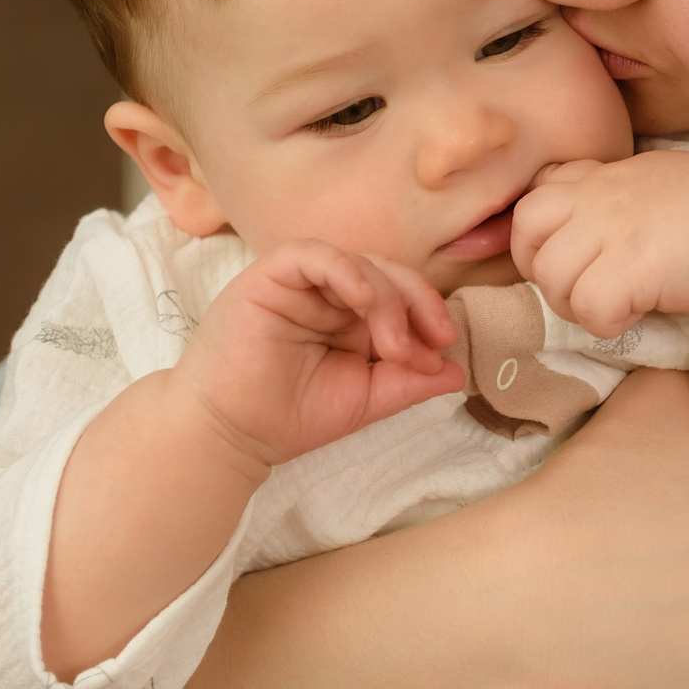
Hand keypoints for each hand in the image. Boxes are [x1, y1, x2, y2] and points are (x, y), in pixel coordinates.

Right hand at [176, 241, 464, 472]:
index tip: (443, 352)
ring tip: (393, 344)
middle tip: (429, 344)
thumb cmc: (288, 415)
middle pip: (388, 272)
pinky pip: (315, 255)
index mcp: (350, 316)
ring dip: (389, 299)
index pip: (401, 294)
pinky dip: (347, 272)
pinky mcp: (271, 274)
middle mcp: (328, 292)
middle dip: (417, 305)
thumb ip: (409, 381)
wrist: (229, 433)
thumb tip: (459, 371)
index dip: (428, 315)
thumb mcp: (365, 398)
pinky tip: (366, 301)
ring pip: (360, 262)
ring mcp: (300, 281)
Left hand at [510, 151, 688, 336]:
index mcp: (603, 174)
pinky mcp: (631, 266)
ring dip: (578, 304)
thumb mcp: (652, 183)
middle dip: (546, 274)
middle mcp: (598, 194)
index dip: (540, 238)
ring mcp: (611, 227)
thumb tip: (573, 230)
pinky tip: (639, 314)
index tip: (575, 260)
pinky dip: (607, 324)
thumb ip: (608, 195)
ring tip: (620, 304)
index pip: (534, 197)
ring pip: (550, 278)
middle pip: (526, 238)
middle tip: (590, 291)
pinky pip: (587, 308)